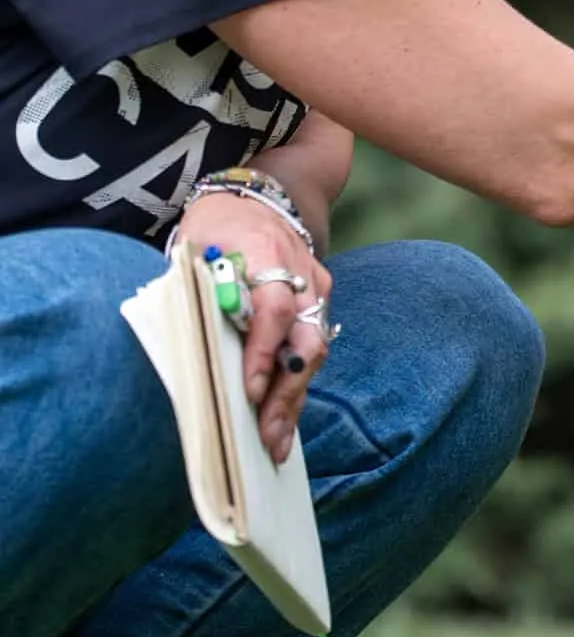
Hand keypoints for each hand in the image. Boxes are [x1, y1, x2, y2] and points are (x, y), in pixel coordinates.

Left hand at [172, 193, 334, 463]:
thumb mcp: (196, 248)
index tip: (250, 389)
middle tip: (268, 437)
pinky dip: (295, 383)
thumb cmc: (216, 225)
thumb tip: (191, 354)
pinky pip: (311, 346)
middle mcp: (301, 273)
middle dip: (287, 393)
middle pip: (306, 339)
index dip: (263, 351)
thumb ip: (200, 293)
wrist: (259, 194)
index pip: (274, 309)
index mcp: (268, 253)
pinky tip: (282, 417)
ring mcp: (316, 287)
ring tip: (276, 442)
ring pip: (313, 350)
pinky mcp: (319, 300)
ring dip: (293, 398)